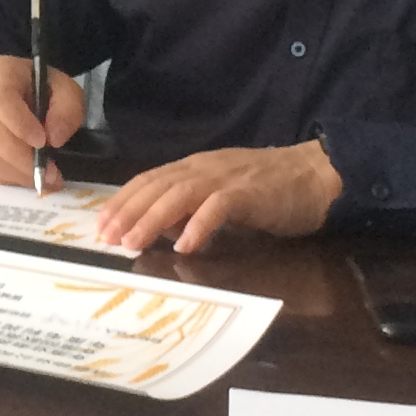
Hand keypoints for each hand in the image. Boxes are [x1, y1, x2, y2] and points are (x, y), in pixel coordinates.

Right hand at [0, 54, 86, 188]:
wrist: (16, 88)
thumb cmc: (41, 88)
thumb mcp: (65, 90)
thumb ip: (67, 110)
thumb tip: (53, 139)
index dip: (20, 125)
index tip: (43, 143)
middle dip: (24, 161)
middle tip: (51, 174)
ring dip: (18, 174)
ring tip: (42, 178)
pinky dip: (6, 178)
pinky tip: (24, 175)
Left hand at [98, 141, 342, 253]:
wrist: (315, 175)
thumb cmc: (269, 189)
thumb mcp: (222, 196)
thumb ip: (193, 209)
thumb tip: (163, 231)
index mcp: (195, 168)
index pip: (149, 180)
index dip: (122, 201)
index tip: (100, 224)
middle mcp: (204, 169)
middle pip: (156, 186)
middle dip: (127, 212)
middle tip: (105, 238)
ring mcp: (226, 179)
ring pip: (179, 195)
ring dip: (152, 220)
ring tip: (133, 244)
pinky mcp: (250, 193)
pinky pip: (219, 207)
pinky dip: (199, 226)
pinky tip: (185, 246)